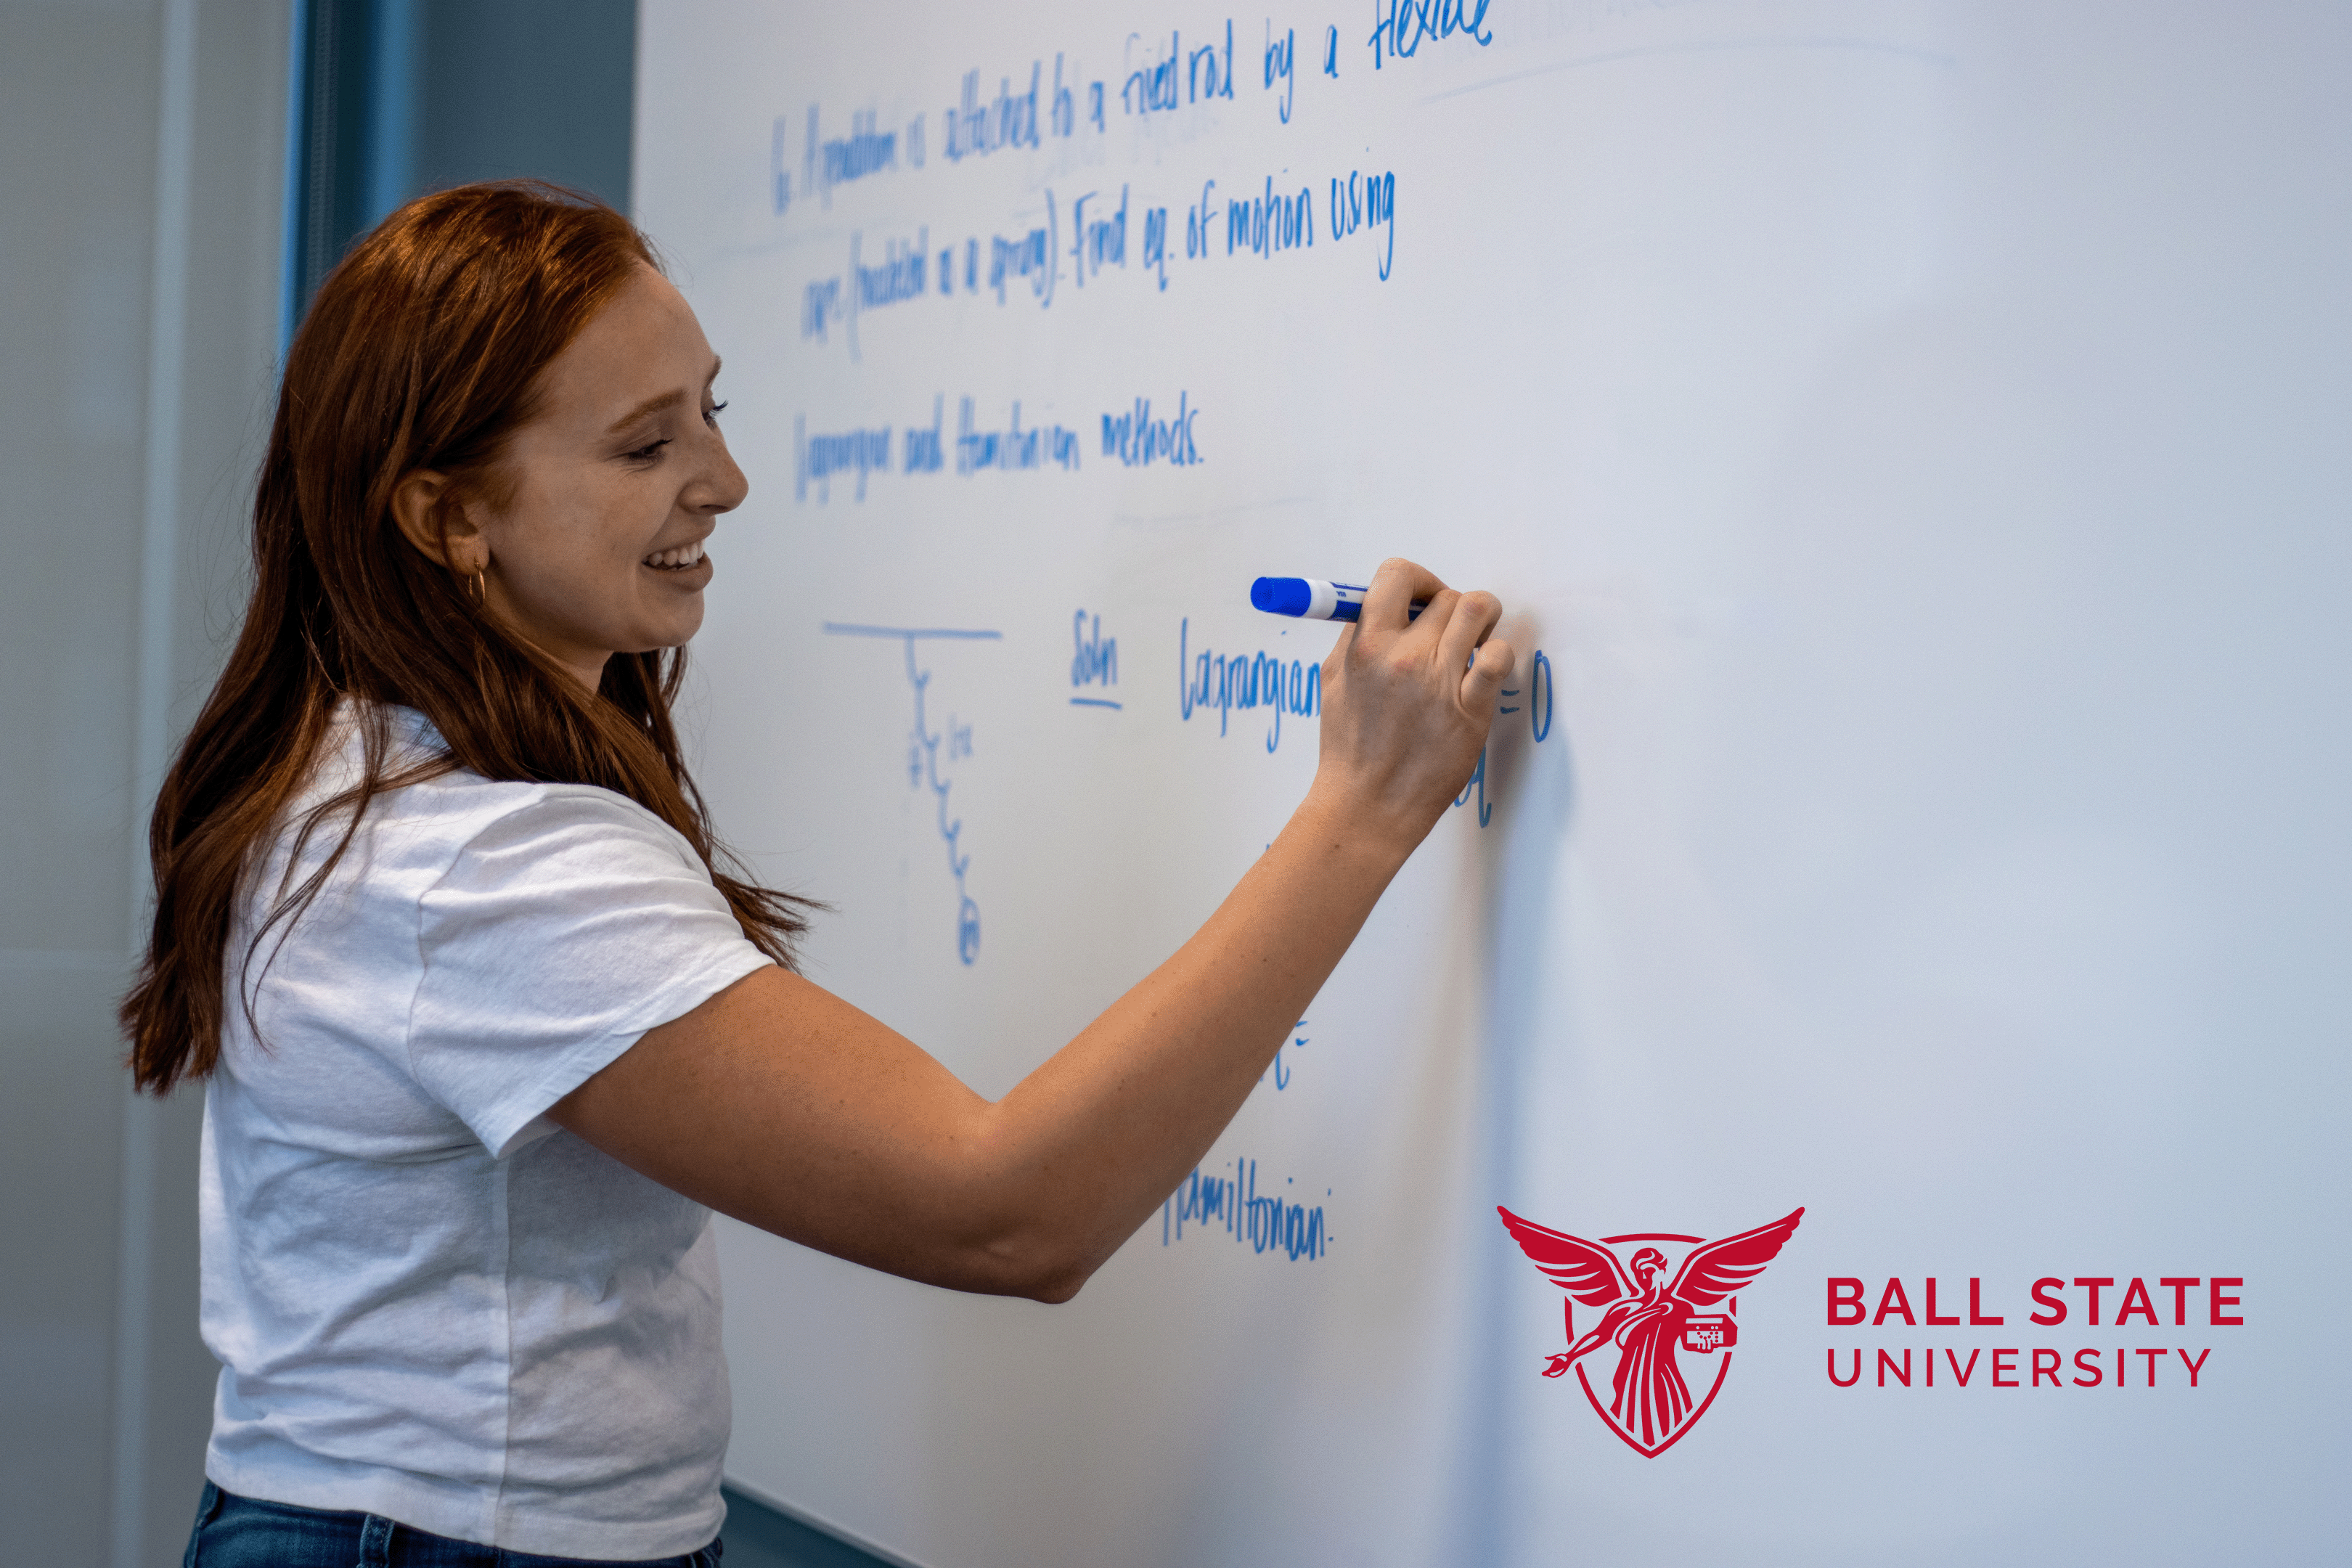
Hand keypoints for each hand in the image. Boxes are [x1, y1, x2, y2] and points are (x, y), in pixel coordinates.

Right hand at [1308, 557, 1512, 852]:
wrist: (1367, 806)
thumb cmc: (1350, 747)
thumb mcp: (1335, 681)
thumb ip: (1357, 637)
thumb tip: (1386, 604)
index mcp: (1366, 646)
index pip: (1397, 575)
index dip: (1419, 580)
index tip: (1422, 599)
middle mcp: (1404, 659)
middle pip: (1447, 596)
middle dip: (1452, 609)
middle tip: (1450, 635)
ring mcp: (1439, 683)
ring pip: (1480, 611)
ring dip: (1481, 621)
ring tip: (1472, 645)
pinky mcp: (1470, 711)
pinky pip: (1500, 657)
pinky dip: (1497, 655)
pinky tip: (1483, 672)